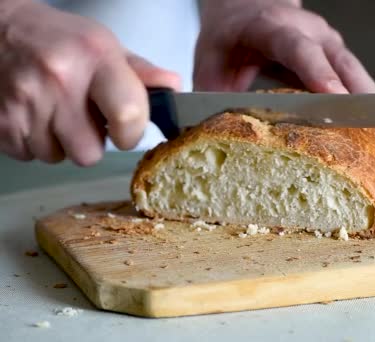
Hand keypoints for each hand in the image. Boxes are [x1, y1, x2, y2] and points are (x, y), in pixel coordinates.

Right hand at [0, 1, 180, 164]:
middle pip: (90, 153)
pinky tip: (35, 114)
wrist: (0, 30)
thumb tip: (173, 89)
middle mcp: (59, 80)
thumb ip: (141, 73)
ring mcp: (25, 102)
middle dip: (92, 142)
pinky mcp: (1, 122)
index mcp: (95, 58)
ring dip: (61, 142)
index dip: (132, 133)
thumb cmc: (60, 40)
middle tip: (85, 117)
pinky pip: (29, 156)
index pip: (129, 115)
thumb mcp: (106, 45)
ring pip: (59, 157)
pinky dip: (35, 141)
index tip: (126, 130)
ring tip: (56, 111)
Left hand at [194, 0, 374, 149]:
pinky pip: (363, 88)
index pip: (300, 50)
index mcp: (275, 28)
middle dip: (367, 103)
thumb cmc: (229, 38)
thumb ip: (209, 98)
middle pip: (344, 67)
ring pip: (362, 79)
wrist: (248, 9)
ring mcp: (332, 48)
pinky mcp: (342, 63)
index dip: (319, 75)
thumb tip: (205, 141)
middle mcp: (313, 34)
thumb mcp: (210, 62)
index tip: (336, 102)